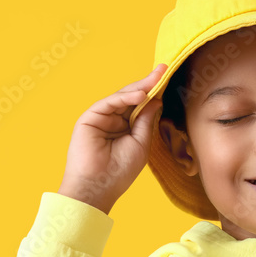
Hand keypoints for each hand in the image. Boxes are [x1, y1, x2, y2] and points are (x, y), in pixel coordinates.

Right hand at [57, 64, 166, 213]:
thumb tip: (155, 99)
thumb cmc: (120, 171)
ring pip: (121, 97)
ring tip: (155, 79)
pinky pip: (108, 103)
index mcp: (125, 128)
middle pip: (131, 97)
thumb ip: (146, 120)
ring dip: (139, 87)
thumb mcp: (141, 143)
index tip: (166, 76)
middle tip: (163, 69)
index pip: (140, 105)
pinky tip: (139, 95)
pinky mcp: (89, 118)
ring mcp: (100, 118)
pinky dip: (124, 98)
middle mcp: (113, 120)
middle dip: (147, 83)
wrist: (98, 187)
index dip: (153, 92)